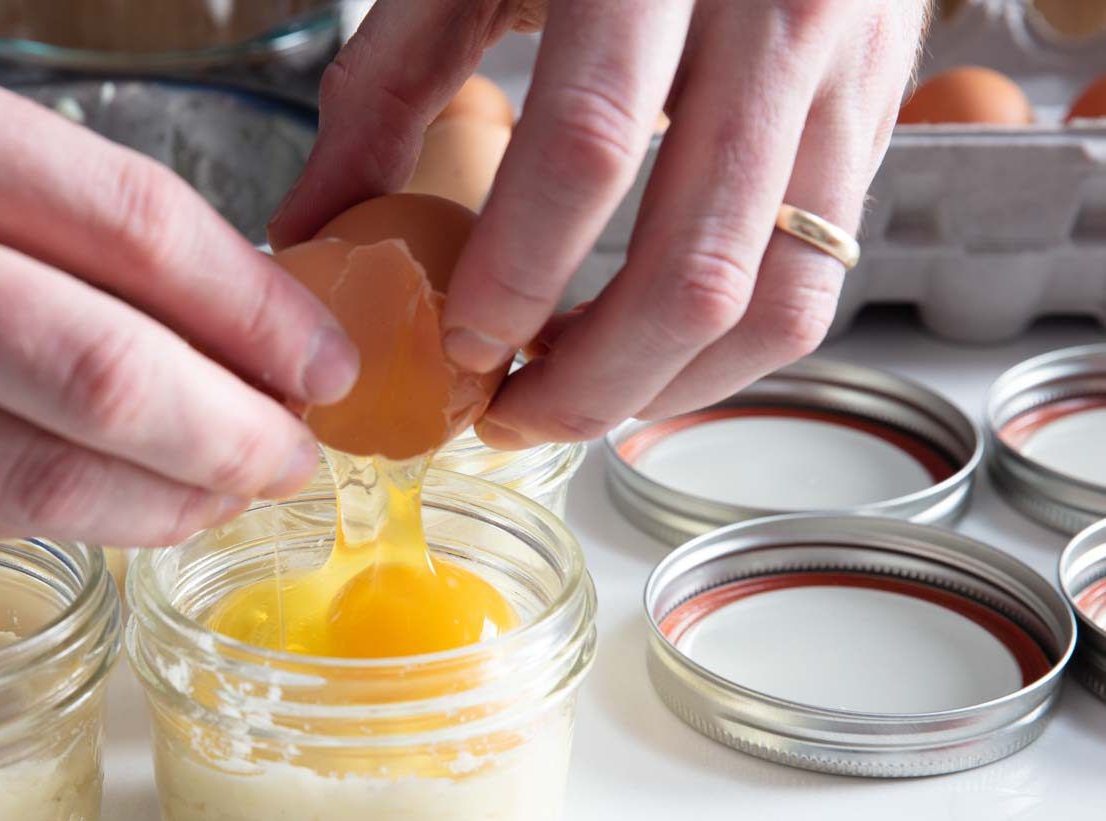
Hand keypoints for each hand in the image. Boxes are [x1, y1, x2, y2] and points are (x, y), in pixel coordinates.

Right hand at [0, 34, 356, 551]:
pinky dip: (76, 528)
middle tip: (293, 451)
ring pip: (41, 475)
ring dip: (169, 500)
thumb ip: (34, 216)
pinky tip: (128, 513)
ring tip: (226, 493)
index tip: (323, 358)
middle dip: (235, 429)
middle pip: (103, 368)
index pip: (132, 223)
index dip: (257, 310)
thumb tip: (222, 318)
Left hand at [270, 0, 925, 447]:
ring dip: (664, 387)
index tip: (458, 343)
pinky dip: (727, 352)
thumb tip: (312, 228)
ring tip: (572, 397)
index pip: (587, 146)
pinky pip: (817, 282)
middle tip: (509, 416)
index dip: (517, 270)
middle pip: (698, 267)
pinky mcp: (873, 117)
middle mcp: (775, 15)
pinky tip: (645, 356)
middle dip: (590, 380)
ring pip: (777, 301)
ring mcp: (843, 74)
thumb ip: (388, 84)